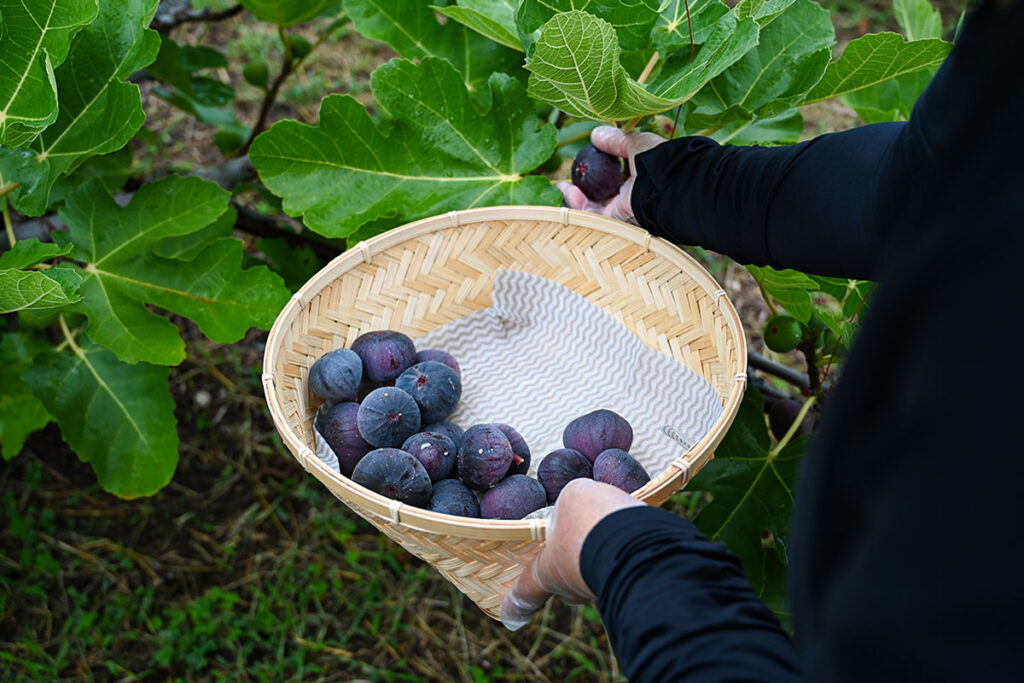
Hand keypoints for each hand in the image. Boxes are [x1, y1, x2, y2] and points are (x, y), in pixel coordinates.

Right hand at [500, 478, 645, 630]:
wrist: (632, 552)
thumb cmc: (580, 552)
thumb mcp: (545, 574)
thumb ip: (526, 591)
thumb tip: (508, 617)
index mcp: (572, 494)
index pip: (561, 521)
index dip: (559, 550)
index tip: (563, 569)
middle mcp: (604, 493)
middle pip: (590, 531)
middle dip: (586, 558)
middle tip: (586, 577)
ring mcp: (632, 506)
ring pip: (616, 539)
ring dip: (610, 562)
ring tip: (609, 580)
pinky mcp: (656, 522)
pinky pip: (640, 544)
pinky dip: (633, 562)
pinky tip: (630, 576)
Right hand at [559, 126, 665, 224]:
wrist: (665, 184)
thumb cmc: (657, 162)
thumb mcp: (637, 144)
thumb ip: (617, 141)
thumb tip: (597, 134)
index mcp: (640, 181)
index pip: (618, 178)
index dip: (602, 171)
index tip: (587, 160)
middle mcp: (631, 198)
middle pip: (603, 196)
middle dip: (585, 189)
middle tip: (571, 179)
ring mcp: (622, 211)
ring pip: (594, 208)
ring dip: (576, 198)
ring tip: (563, 186)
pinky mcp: (614, 220)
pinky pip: (591, 216)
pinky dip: (577, 205)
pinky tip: (566, 190)